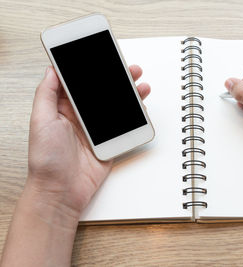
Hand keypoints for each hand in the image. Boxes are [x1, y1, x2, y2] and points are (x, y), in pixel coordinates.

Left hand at [27, 65, 149, 220]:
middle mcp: (81, 117)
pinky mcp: (108, 143)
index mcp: (63, 109)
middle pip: (102, 93)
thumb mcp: (40, 121)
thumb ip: (47, 94)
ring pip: (116, 107)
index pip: (79, 83)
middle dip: (117, 79)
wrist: (61, 191)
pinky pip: (124, 126)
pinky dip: (134, 117)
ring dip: (130, 95)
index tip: (103, 56)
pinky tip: (140, 108)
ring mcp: (96, 130)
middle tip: (130, 69)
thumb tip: (51, 70)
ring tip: (140, 86)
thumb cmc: (46, 160)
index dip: (91, 69)